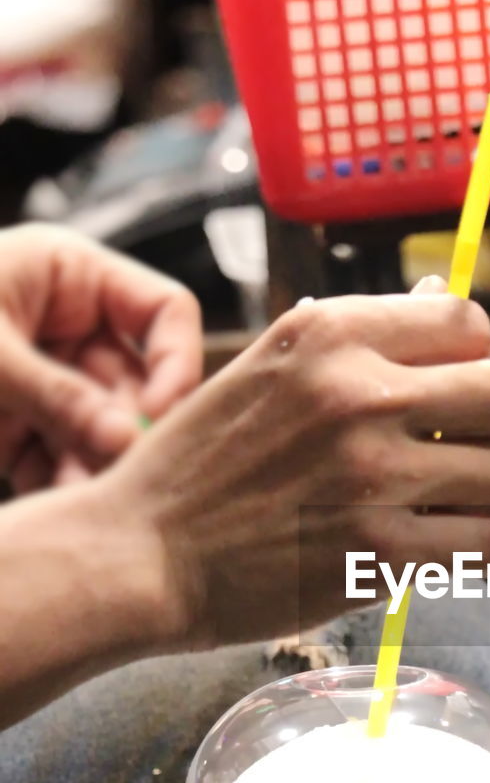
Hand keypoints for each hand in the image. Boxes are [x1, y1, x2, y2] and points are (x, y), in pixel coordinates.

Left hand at [0, 223, 202, 493]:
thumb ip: (55, 394)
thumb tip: (125, 441)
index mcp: (74, 276)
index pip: (166, 312)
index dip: (178, 363)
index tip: (160, 418)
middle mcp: (71, 327)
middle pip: (138, 385)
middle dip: (130, 434)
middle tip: (122, 477)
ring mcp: (48, 377)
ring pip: (102, 431)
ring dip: (97, 468)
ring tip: (85, 501)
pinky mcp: (20, 423)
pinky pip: (58, 458)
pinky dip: (59, 486)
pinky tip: (57, 506)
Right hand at [103, 292, 489, 646]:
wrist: (146, 552)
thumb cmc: (205, 458)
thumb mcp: (269, 365)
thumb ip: (358, 336)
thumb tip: (448, 302)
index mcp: (331, 333)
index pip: (470, 322)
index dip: (487, 353)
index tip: (477, 378)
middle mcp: (361, 396)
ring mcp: (375, 479)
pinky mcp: (379, 555)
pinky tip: (476, 540)